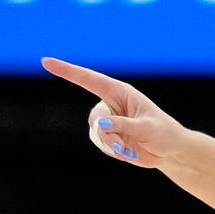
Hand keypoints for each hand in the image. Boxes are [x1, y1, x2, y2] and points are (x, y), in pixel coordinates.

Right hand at [42, 57, 183, 166]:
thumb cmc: (164, 134)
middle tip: (122, 144)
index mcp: (120, 92)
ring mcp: (108, 121)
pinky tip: (128, 152)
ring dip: (111, 144)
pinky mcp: (107, 136)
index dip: (67, 70)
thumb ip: (123, 125)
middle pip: (94, 117)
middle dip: (107, 133)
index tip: (45, 61)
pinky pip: (100, 144)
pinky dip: (113, 151)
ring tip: (129, 149)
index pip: (89, 79)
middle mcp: (111, 104)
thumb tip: (100, 124)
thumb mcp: (147, 128)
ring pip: (95, 133)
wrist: (169, 152)